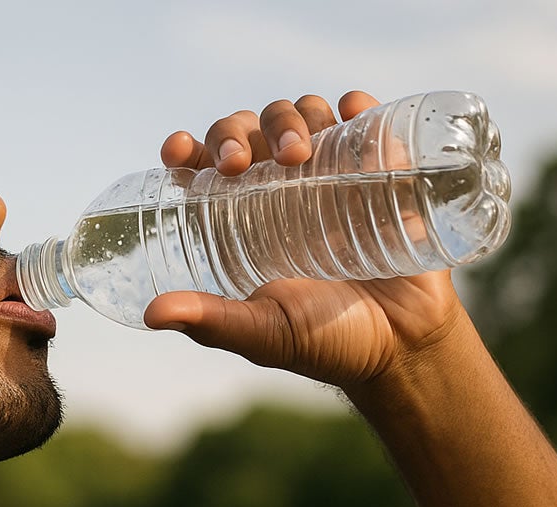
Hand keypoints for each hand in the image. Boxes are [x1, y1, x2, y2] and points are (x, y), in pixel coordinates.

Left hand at [143, 92, 466, 391]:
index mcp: (243, 218)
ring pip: (302, 115)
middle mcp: (283, 189)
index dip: (189, 148)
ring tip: (300, 153)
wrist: (404, 348)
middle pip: (250, 130)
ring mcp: (334, 176)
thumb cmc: (327, 342)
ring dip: (291, 116)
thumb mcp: (263, 331)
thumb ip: (212, 321)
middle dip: (237, 131)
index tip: (178, 150)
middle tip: (241, 162)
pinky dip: (358, 107)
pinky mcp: (384, 172)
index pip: (206, 165)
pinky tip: (351, 109)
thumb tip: (152, 314)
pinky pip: (369, 122)